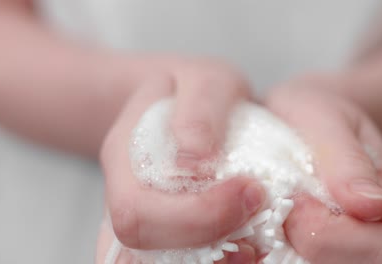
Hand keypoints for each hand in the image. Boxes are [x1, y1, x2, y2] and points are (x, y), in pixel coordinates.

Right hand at [95, 57, 264, 262]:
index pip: (137, 209)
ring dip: (208, 261)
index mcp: (122, 154)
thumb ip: (200, 109)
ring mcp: (138, 215)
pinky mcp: (159, 230)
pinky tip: (241, 248)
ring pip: (150, 262)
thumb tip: (195, 159)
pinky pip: (171, 258)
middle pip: (140, 247)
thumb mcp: (205, 81)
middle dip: (207, 239)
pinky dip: (209, 260)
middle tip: (259, 216)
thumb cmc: (192, 89)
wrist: (177, 103)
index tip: (252, 190)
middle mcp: (121, 194)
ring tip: (253, 244)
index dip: (196, 214)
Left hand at [263, 81, 381, 262]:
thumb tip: (374, 207)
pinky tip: (260, 223)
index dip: (328, 234)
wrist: (296, 119)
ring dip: (282, 249)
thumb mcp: (326, 120)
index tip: (295, 199)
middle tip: (279, 204)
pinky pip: (290, 260)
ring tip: (268, 211)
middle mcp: (374, 232)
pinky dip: (268, 249)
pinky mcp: (310, 247)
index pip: (378, 249)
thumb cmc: (313, 114)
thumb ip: (348, 160)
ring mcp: (342, 243)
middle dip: (304, 244)